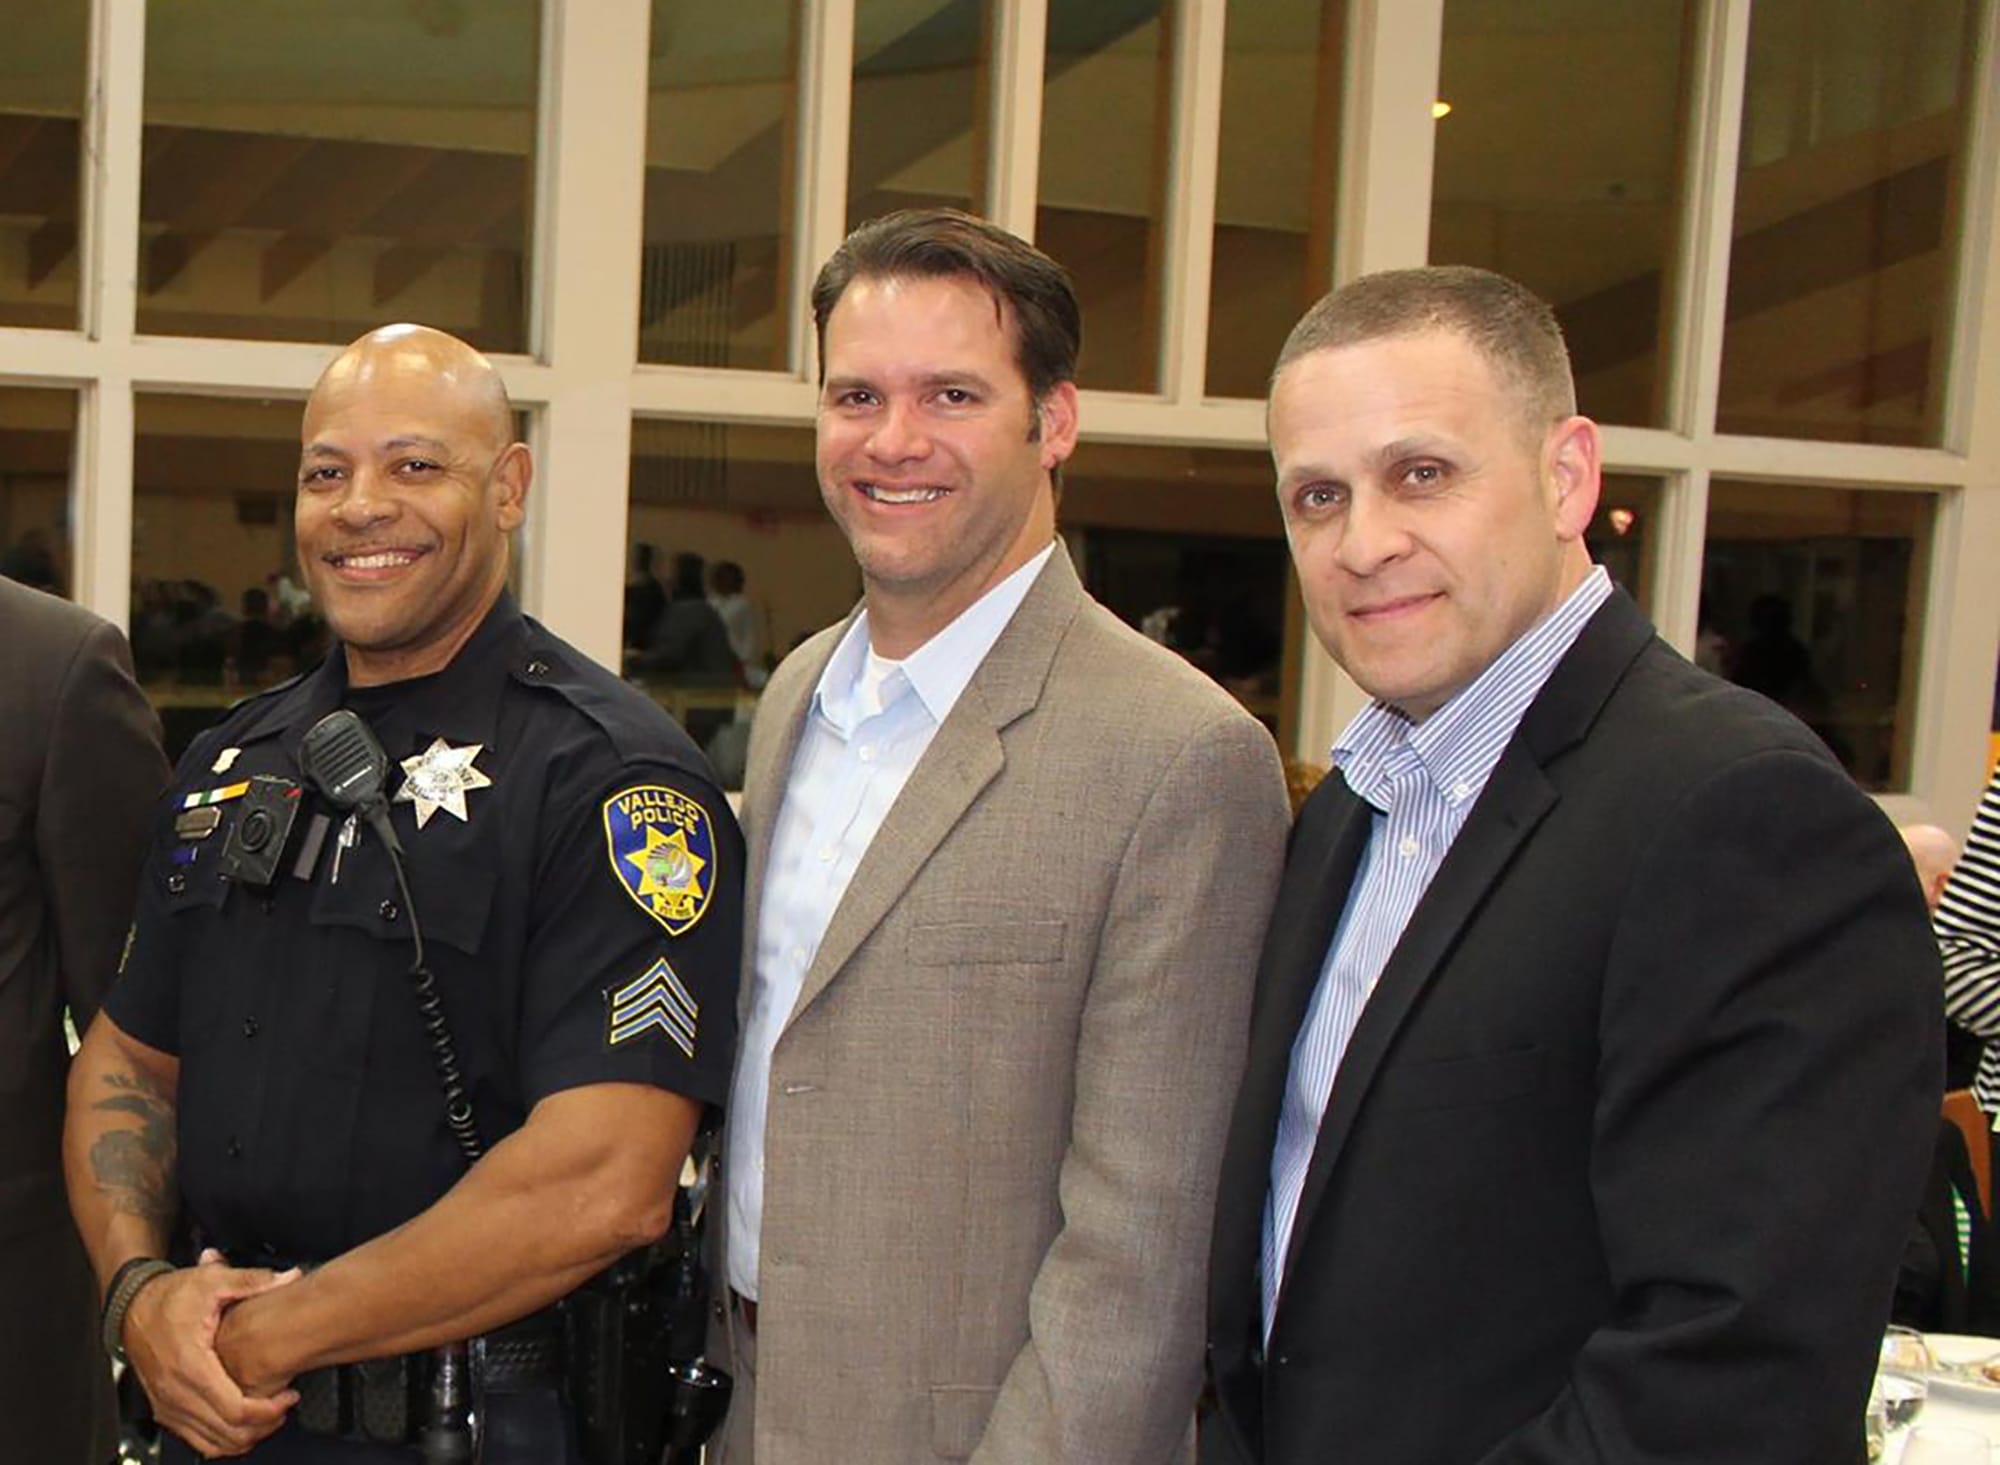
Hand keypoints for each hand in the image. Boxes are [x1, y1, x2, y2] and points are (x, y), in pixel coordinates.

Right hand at [122, 1250, 300, 1457]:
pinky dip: (221, 1441)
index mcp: (190, 1365)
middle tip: (285, 1406)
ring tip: (269, 1416)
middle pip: (227, 1431)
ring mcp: (168, 1405)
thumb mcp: (212, 1281)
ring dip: (245, 1437)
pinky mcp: (165, 1409)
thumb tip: (288, 1276)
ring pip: (211, 1443)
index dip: (268, 1409)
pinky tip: (241, 1427)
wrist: (132, 1308)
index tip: (288, 1396)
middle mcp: (176, 1392)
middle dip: (263, 1424)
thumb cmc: (168, 1298)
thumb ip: (253, 1281)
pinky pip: (195, 1440)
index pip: (234, 1408)